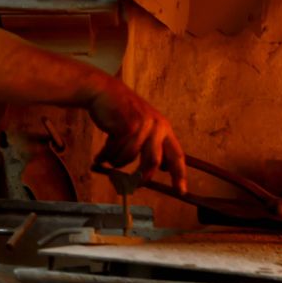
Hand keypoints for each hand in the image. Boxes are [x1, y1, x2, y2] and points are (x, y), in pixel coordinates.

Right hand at [88, 79, 186, 193]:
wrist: (104, 92)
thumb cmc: (122, 113)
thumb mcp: (144, 126)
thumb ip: (153, 144)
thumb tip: (162, 168)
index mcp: (164, 128)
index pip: (177, 155)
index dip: (179, 174)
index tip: (181, 191)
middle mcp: (156, 126)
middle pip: (153, 162)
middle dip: (141, 176)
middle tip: (131, 185)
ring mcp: (142, 125)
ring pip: (129, 158)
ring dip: (116, 163)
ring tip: (108, 162)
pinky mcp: (126, 126)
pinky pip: (116, 151)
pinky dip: (106, 157)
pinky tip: (100, 157)